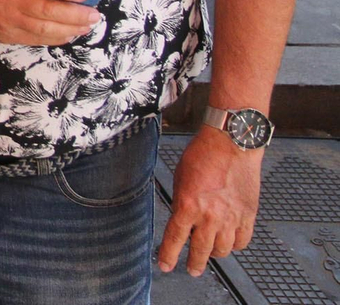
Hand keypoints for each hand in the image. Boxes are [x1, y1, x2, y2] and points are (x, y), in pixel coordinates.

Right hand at [0, 0, 99, 44]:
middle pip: (45, 10)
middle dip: (75, 14)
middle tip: (94, 13)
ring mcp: (6, 20)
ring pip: (43, 29)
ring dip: (71, 28)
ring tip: (87, 24)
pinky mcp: (6, 35)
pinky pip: (36, 39)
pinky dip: (57, 38)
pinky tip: (70, 32)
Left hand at [158, 128, 261, 276]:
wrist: (231, 144)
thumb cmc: (203, 155)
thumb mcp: (180, 178)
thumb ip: (181, 202)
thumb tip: (182, 218)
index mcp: (188, 205)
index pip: (175, 238)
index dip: (168, 255)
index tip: (165, 266)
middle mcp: (210, 216)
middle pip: (200, 250)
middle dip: (193, 263)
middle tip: (191, 269)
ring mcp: (231, 218)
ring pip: (222, 250)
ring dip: (214, 254)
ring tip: (209, 253)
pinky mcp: (248, 215)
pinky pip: (242, 241)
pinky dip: (235, 245)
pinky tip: (230, 242)